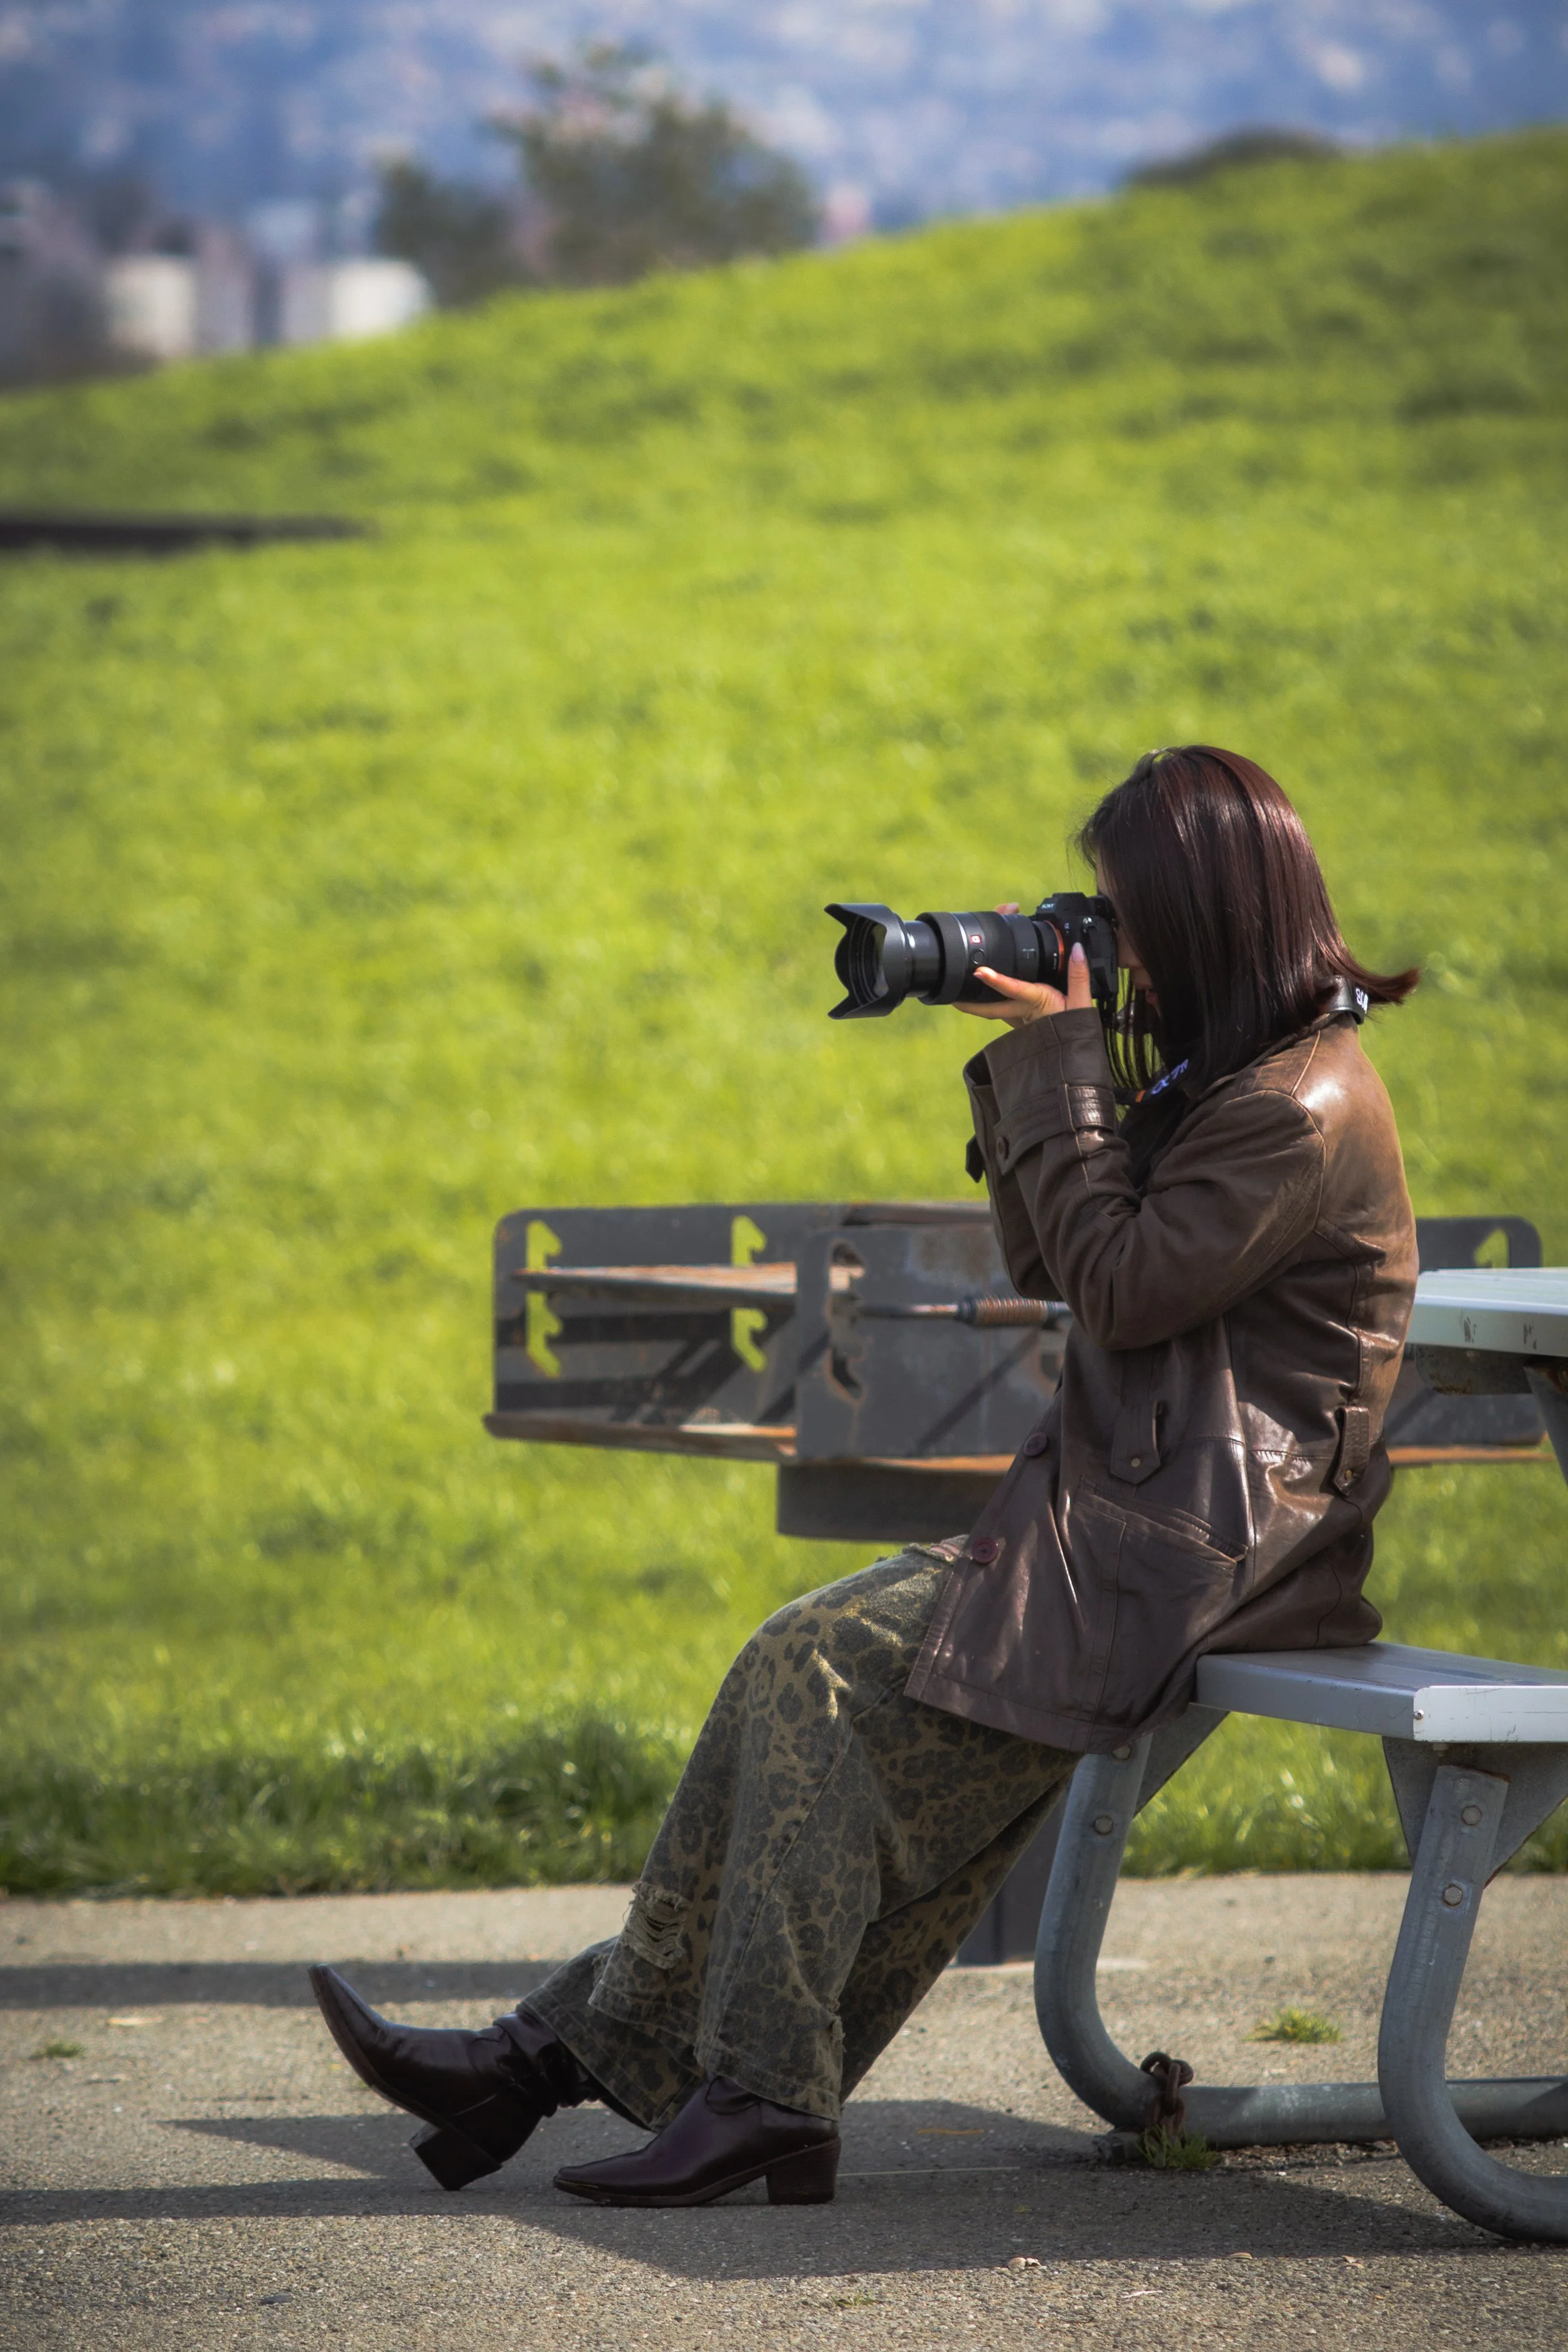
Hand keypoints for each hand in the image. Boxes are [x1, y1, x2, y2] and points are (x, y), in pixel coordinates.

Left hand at [954, 941, 1093, 1026]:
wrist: (1072, 1056)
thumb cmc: (1076, 1032)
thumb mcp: (1082, 1004)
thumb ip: (1079, 975)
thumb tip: (1078, 950)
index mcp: (1036, 1002)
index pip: (1013, 990)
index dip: (996, 981)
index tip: (979, 972)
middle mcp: (1021, 1012)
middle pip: (988, 1007)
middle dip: (968, 1001)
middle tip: (948, 994)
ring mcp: (1017, 1019)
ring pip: (991, 1009)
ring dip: (976, 1000)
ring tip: (958, 987)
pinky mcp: (1017, 1022)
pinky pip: (1000, 1009)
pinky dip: (991, 1000)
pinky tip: (984, 990)